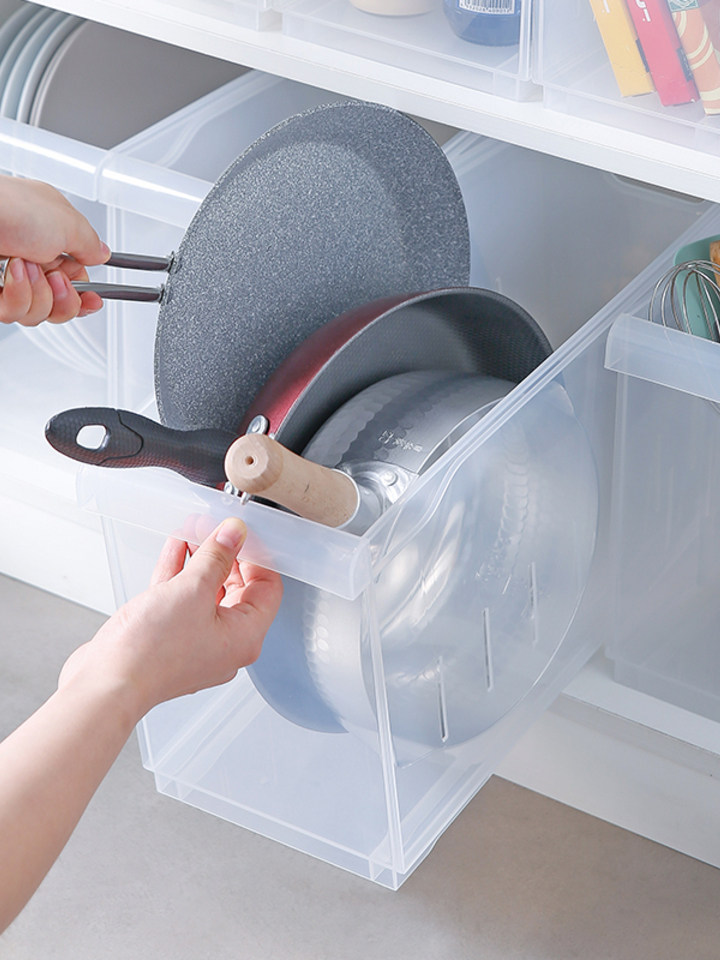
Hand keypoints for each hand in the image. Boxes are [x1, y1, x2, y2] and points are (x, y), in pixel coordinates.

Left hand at [0, 176, 109, 325]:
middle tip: (55, 278)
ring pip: (38, 313)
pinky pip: (14, 313)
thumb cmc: (11, 208)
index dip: (86, 295)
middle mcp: (31, 258)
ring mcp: (9, 277)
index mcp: (51, 237)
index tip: (92, 300)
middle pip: (59, 305)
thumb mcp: (68, 222)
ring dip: (37, 293)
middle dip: (63, 298)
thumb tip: (101, 254)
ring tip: (24, 267)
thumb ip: (91, 245)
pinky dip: (17, 295)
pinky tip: (10, 275)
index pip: (76, 280)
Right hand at [58, 517, 282, 720]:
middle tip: (215, 527)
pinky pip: (184, 602)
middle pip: (237, 589)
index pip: (267, 588)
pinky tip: (176, 550)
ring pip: (207, 593)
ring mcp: (197, 644)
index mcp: (245, 637)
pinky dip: (181, 575)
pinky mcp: (171, 641)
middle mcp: (225, 644)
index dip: (258, 556)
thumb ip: (216, 557)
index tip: (244, 533)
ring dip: (201, 560)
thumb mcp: (191, 590)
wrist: (105, 684)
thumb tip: (234, 535)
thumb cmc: (150, 653)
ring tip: (194, 530)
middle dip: (225, 554)